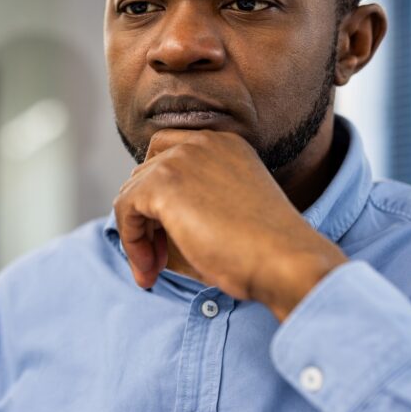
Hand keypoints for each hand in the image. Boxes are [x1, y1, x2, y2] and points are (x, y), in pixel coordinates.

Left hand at [113, 129, 347, 321]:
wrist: (285, 261)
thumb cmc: (263, 251)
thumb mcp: (226, 212)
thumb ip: (190, 202)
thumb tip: (142, 220)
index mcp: (224, 144)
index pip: (168, 155)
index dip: (159, 196)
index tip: (167, 235)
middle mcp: (202, 142)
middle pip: (146, 174)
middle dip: (147, 218)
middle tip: (158, 258)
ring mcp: (181, 158)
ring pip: (132, 193)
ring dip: (138, 234)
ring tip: (154, 270)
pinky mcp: (163, 183)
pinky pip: (125, 209)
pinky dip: (131, 242)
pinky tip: (150, 269)